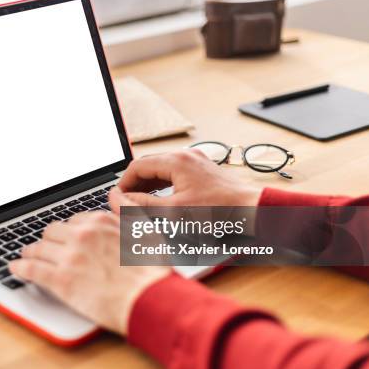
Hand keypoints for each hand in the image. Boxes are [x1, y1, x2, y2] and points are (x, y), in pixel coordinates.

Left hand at [9, 209, 169, 334]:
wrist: (149, 300)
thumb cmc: (151, 270)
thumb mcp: (145, 229)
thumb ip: (125, 208)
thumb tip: (113, 192)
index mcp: (100, 222)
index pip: (74, 219)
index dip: (69, 230)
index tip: (67, 237)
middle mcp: (81, 235)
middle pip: (52, 231)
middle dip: (48, 239)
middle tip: (45, 246)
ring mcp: (69, 257)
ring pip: (39, 248)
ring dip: (30, 251)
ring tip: (26, 255)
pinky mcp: (60, 280)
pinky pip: (32, 269)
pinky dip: (20, 267)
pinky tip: (16, 268)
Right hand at [110, 149, 261, 212]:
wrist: (251, 211)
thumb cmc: (219, 212)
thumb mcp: (174, 212)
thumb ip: (143, 206)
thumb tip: (120, 200)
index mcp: (176, 161)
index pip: (137, 166)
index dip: (124, 183)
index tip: (118, 199)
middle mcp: (185, 156)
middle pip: (148, 165)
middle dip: (134, 183)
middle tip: (126, 202)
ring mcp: (195, 161)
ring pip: (160, 168)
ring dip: (147, 184)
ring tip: (139, 202)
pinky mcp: (201, 170)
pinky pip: (173, 172)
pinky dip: (162, 184)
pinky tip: (160, 199)